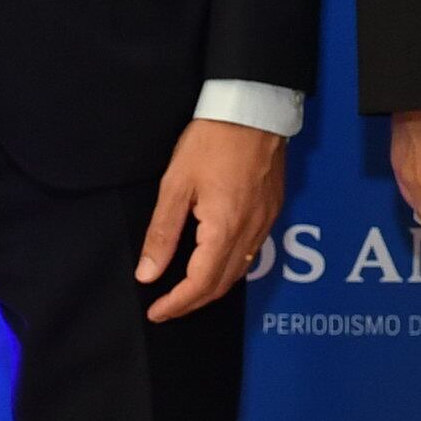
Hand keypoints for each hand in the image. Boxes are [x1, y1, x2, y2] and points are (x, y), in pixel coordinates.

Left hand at [137, 119, 285, 323]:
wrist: (254, 108)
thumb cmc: (212, 141)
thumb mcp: (176, 185)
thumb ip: (162, 233)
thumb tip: (148, 274)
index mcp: (224, 229)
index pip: (199, 283)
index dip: (176, 304)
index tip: (156, 312)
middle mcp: (250, 232)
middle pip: (222, 284)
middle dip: (193, 302)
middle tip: (167, 307)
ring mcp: (266, 221)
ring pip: (240, 270)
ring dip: (212, 287)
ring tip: (186, 290)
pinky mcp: (273, 210)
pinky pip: (253, 252)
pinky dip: (231, 267)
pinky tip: (215, 261)